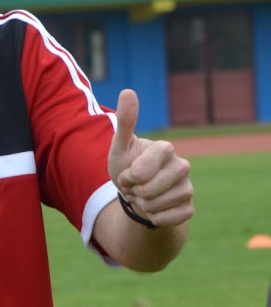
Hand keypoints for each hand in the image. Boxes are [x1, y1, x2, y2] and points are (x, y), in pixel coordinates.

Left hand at [107, 89, 193, 227]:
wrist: (135, 193)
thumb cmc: (126, 165)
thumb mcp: (120, 145)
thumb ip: (126, 121)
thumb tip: (128, 90)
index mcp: (166, 148)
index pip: (141, 171)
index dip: (128, 176)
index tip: (128, 173)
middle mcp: (182, 166)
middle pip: (149, 190)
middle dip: (133, 191)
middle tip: (134, 186)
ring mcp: (188, 188)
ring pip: (156, 205)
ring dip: (141, 205)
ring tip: (142, 196)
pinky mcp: (190, 208)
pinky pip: (166, 219)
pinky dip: (153, 217)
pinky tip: (153, 209)